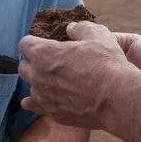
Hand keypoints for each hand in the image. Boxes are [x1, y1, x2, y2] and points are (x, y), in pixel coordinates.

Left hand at [17, 20, 140, 129]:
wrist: (117, 98)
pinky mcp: (53, 113)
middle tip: (52, 61)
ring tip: (57, 80)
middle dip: (34, 62)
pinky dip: (40, 102)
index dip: (35, 41)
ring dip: (40, 82)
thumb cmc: (106, 64)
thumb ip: (79, 28)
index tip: (46, 43)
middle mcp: (37, 76)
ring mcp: (43, 97)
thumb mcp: (96, 34)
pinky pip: (36, 106)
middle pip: (24, 66)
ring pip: (32, 87)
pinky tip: (47, 99)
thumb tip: (72, 29)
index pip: (25, 43)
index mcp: (43, 53)